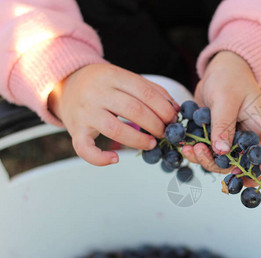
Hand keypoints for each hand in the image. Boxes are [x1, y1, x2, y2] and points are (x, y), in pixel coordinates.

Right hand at [48, 64, 178, 165]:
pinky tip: (116, 159)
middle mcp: (97, 93)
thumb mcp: (126, 78)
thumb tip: (175, 109)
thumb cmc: (104, 84)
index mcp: (113, 76)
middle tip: (165, 133)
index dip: (164, 108)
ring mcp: (85, 112)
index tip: (173, 119)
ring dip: (138, 140)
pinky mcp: (75, 130)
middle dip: (156, 125)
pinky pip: (85, 149)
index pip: (145, 92)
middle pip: (133, 110)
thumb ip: (152, 90)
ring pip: (115, 130)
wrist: (67, 84)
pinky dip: (100, 158)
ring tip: (151, 144)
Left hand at [182, 51, 260, 185]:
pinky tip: (187, 147)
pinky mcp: (220, 140)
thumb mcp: (224, 97)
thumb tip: (221, 151)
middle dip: (229, 170)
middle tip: (204, 155)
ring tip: (191, 148)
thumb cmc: (228, 78)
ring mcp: (235, 141)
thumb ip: (223, 124)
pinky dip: (199, 156)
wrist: (219, 71)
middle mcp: (251, 137)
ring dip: (208, 163)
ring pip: (228, 165)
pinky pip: (212, 157)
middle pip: (251, 165)